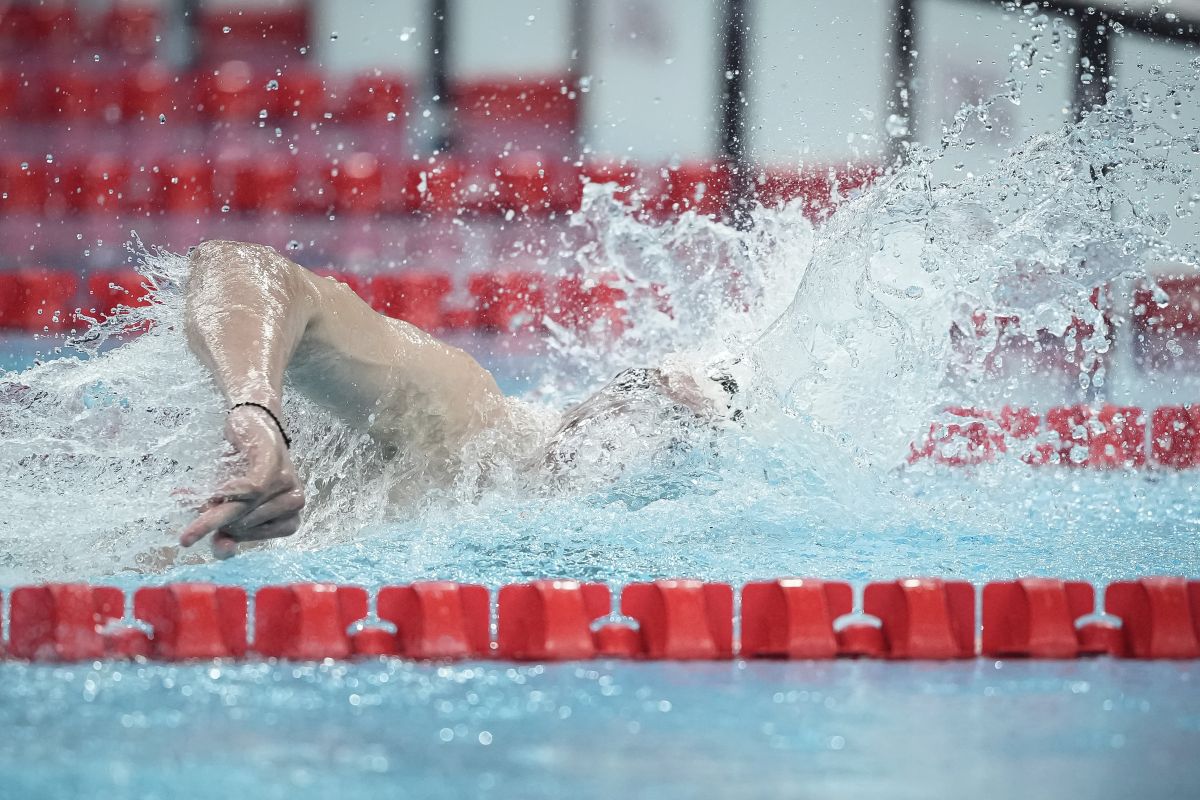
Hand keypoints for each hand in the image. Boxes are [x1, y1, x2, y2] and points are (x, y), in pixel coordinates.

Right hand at [179, 406, 303, 558]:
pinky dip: (233, 492)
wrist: (248, 424)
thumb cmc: (238, 470)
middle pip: (248, 524)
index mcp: (288, 514)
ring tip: (210, 493)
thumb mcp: (230, 506)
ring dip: (219, 505)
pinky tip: (218, 492)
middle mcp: (294, 500)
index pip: (258, 537)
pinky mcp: (273, 463)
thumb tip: (223, 552)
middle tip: (188, 536)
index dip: (233, 537)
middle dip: (218, 523)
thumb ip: (228, 530)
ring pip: (247, 508)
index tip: (219, 542)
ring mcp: (287, 481)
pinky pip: (254, 488)